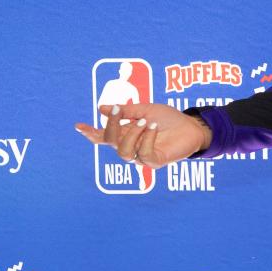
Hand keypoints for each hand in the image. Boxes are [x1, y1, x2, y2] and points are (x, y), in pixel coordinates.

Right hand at [75, 103, 209, 168]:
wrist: (192, 125)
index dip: (91, 133)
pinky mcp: (155, 161)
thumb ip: (126, 111)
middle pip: (111, 143)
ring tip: (145, 121)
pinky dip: (146, 139)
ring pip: (124, 152)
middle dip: (111, 126)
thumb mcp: (146, 109)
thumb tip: (102, 109)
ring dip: (132, 134)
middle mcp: (132, 147)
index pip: (105, 137)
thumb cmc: (170, 119)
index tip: (78, 125)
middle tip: (119, 111)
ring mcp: (143, 156)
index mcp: (127, 134)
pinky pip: (143, 154)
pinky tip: (153, 127)